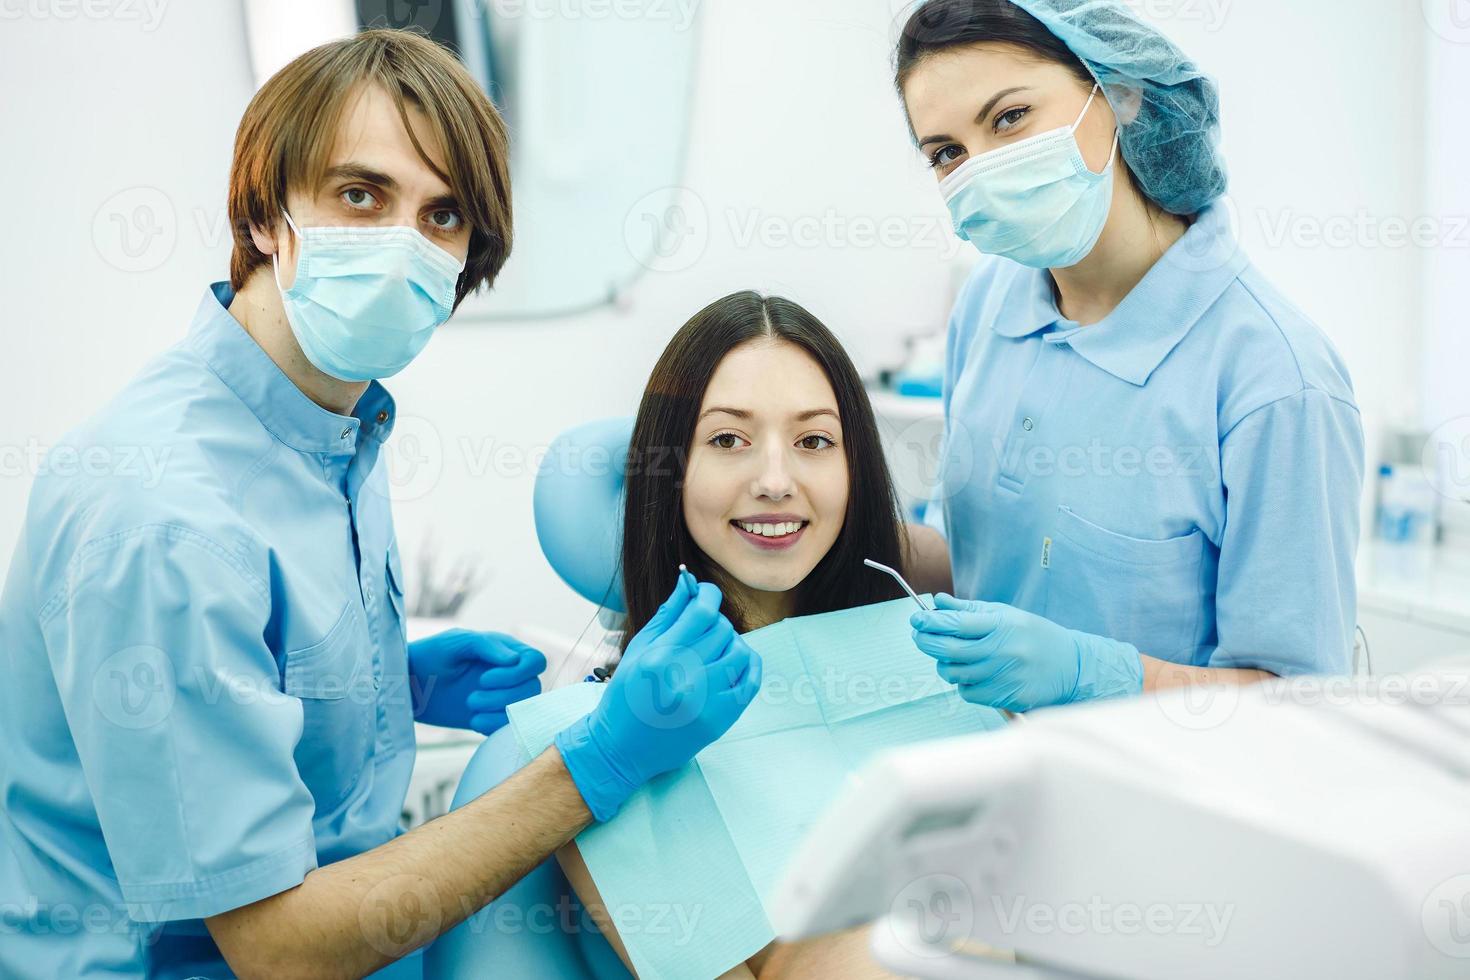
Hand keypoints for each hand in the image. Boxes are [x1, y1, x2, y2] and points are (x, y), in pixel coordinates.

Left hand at [408, 629, 546, 733]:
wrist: (408, 686)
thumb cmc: (430, 656)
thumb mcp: (456, 643)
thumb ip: (486, 646)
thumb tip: (515, 659)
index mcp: (505, 650)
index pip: (535, 661)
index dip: (518, 673)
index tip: (485, 679)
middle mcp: (509, 673)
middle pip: (532, 688)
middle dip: (504, 696)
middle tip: (472, 697)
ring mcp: (502, 696)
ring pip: (524, 708)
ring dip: (499, 711)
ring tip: (471, 707)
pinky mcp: (492, 716)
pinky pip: (509, 726)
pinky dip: (495, 726)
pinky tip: (474, 720)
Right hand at [555, 568, 762, 821]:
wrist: (622, 749)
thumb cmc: (626, 695)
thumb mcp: (639, 649)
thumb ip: (668, 614)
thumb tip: (689, 580)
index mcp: (660, 657)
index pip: (702, 611)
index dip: (708, 594)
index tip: (705, 594)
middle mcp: (684, 678)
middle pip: (721, 629)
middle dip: (714, 622)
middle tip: (701, 629)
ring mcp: (706, 701)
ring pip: (739, 651)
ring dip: (730, 643)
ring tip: (714, 650)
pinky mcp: (721, 719)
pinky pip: (750, 681)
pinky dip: (747, 665)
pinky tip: (733, 662)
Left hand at [910, 594, 1141, 712]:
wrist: (1071, 667)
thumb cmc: (1035, 637)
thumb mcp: (1007, 614)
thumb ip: (970, 610)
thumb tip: (938, 603)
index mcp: (1001, 626)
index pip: (955, 623)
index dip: (930, 621)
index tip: (917, 619)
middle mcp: (1000, 651)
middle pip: (947, 649)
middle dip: (926, 641)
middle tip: (920, 635)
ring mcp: (1001, 676)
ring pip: (952, 673)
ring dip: (944, 664)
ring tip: (952, 655)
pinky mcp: (1003, 697)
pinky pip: (967, 691)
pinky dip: (963, 682)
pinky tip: (975, 673)